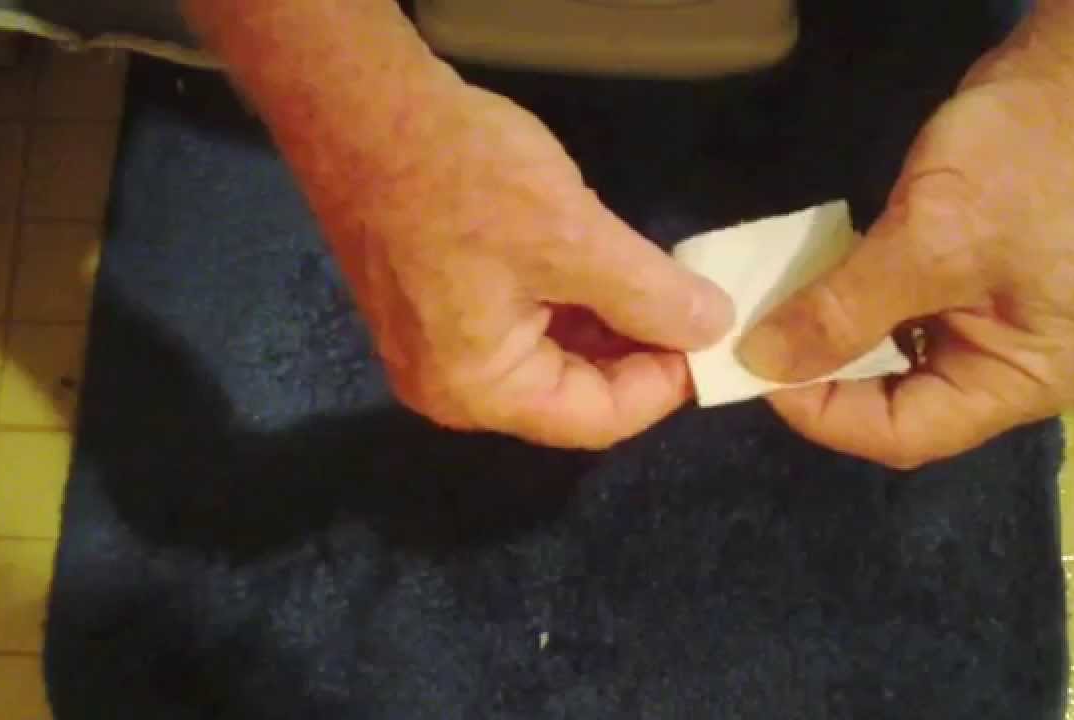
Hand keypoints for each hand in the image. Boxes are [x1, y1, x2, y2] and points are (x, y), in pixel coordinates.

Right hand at [323, 81, 733, 448]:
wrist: (358, 107)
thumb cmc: (465, 178)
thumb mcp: (575, 238)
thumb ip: (652, 296)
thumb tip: (714, 327)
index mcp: (480, 391)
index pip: (597, 421)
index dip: (664, 385)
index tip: (709, 334)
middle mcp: (452, 389)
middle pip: (570, 396)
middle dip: (636, 354)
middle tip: (689, 306)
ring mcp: (434, 349)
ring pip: (547, 359)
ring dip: (605, 327)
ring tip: (656, 284)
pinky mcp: (431, 309)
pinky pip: (516, 328)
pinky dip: (566, 305)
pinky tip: (601, 268)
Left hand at [737, 52, 1073, 468]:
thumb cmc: (1024, 162)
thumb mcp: (929, 240)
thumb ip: (842, 310)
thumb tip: (758, 362)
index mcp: (1027, 381)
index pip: (908, 433)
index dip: (824, 414)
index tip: (758, 369)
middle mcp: (1016, 371)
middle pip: (902, 405)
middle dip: (827, 379)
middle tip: (759, 347)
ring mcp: (1000, 328)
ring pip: (898, 361)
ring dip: (838, 340)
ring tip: (778, 317)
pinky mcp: (979, 287)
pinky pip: (908, 319)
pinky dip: (860, 306)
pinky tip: (819, 285)